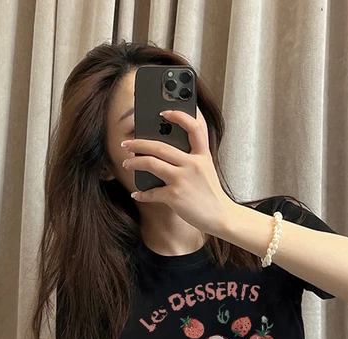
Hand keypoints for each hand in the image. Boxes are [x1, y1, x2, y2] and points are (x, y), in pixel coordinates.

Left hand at [120, 106, 231, 235]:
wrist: (221, 217)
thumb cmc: (211, 195)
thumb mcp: (207, 170)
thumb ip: (192, 159)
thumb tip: (163, 155)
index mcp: (202, 156)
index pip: (193, 128)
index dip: (178, 116)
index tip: (163, 113)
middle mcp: (192, 164)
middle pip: (160, 146)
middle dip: (139, 143)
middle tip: (127, 143)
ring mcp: (183, 180)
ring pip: (151, 163)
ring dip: (134, 163)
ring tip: (126, 163)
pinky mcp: (175, 196)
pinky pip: (152, 192)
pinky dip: (141, 194)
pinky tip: (137, 194)